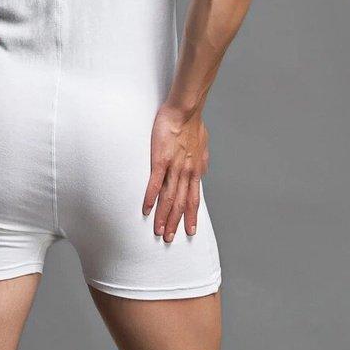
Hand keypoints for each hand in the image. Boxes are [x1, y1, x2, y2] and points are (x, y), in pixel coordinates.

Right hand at [142, 105, 209, 241]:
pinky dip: (150, 197)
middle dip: (175, 223)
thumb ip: (202, 161)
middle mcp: (186, 173)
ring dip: (163, 216)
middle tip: (169, 239)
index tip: (190, 231)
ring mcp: (174, 167)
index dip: (191, 216)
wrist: (185, 109)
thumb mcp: (204, 145)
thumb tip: (203, 171)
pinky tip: (145, 209)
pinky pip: (155, 182)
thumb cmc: (193, 124)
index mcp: (195, 171)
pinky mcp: (160, 159)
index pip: (193, 199)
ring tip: (158, 231)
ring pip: (169, 198)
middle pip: (181, 204)